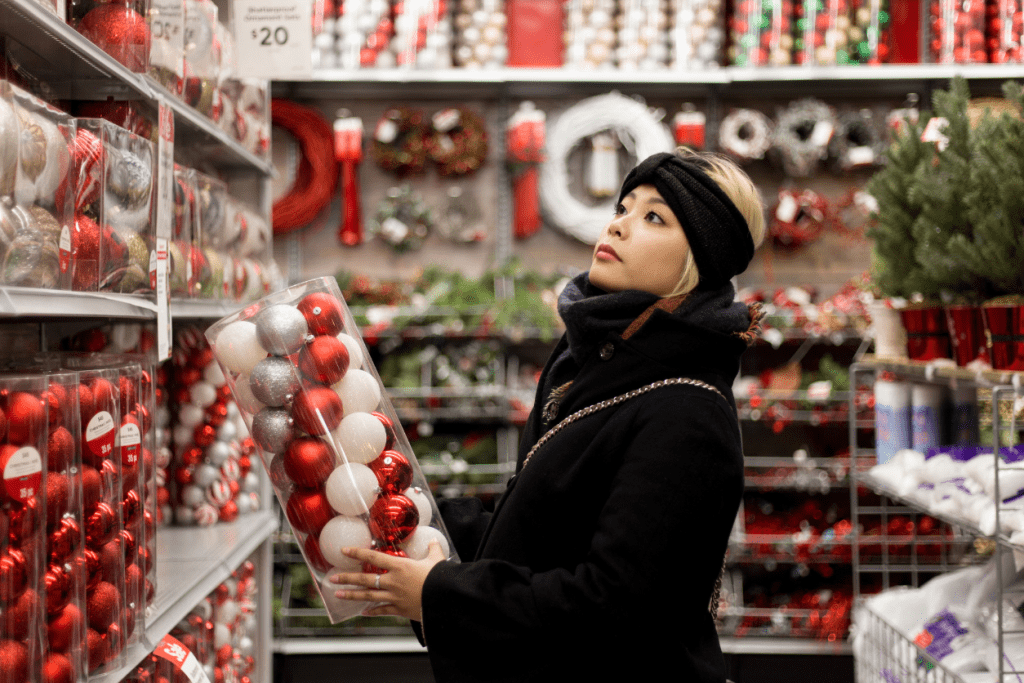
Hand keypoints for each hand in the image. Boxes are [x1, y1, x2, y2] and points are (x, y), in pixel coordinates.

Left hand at [330, 540, 445, 619]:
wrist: (444, 599)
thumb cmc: (440, 578)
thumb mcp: (437, 560)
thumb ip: (433, 549)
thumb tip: (434, 541)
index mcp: (400, 566)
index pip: (373, 556)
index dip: (357, 552)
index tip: (344, 551)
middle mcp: (393, 581)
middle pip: (365, 578)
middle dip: (347, 578)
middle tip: (333, 579)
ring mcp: (394, 596)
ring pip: (368, 595)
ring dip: (352, 595)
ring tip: (338, 594)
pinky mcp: (399, 609)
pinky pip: (382, 610)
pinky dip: (372, 611)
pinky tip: (363, 612)